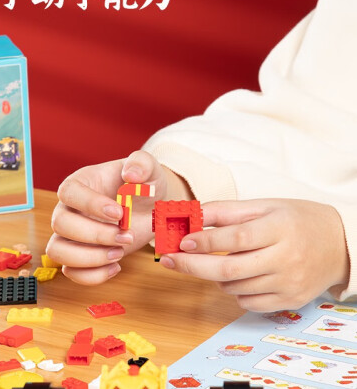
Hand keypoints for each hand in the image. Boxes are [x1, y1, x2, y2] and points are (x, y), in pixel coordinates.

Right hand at [46, 150, 190, 284]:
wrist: (148, 208)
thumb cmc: (143, 186)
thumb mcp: (148, 169)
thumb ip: (141, 164)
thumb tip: (131, 174)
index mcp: (80, 183)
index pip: (69, 192)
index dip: (90, 204)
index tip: (119, 212)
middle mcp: (69, 209)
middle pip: (60, 224)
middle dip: (95, 234)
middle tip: (126, 236)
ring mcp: (70, 235)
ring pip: (57, 251)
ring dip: (89, 258)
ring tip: (119, 253)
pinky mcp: (79, 255)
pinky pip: (71, 272)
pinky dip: (93, 275)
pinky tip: (116, 266)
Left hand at [159, 199, 349, 311]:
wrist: (339, 244)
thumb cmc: (295, 219)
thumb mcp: (264, 206)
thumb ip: (227, 211)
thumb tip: (192, 215)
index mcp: (279, 229)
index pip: (237, 237)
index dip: (206, 241)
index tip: (181, 241)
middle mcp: (285, 259)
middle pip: (230, 269)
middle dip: (193, 266)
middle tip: (168, 261)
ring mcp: (288, 284)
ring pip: (236, 288)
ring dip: (213, 276)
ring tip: (213, 261)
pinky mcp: (290, 301)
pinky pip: (249, 303)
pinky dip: (233, 290)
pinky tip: (236, 276)